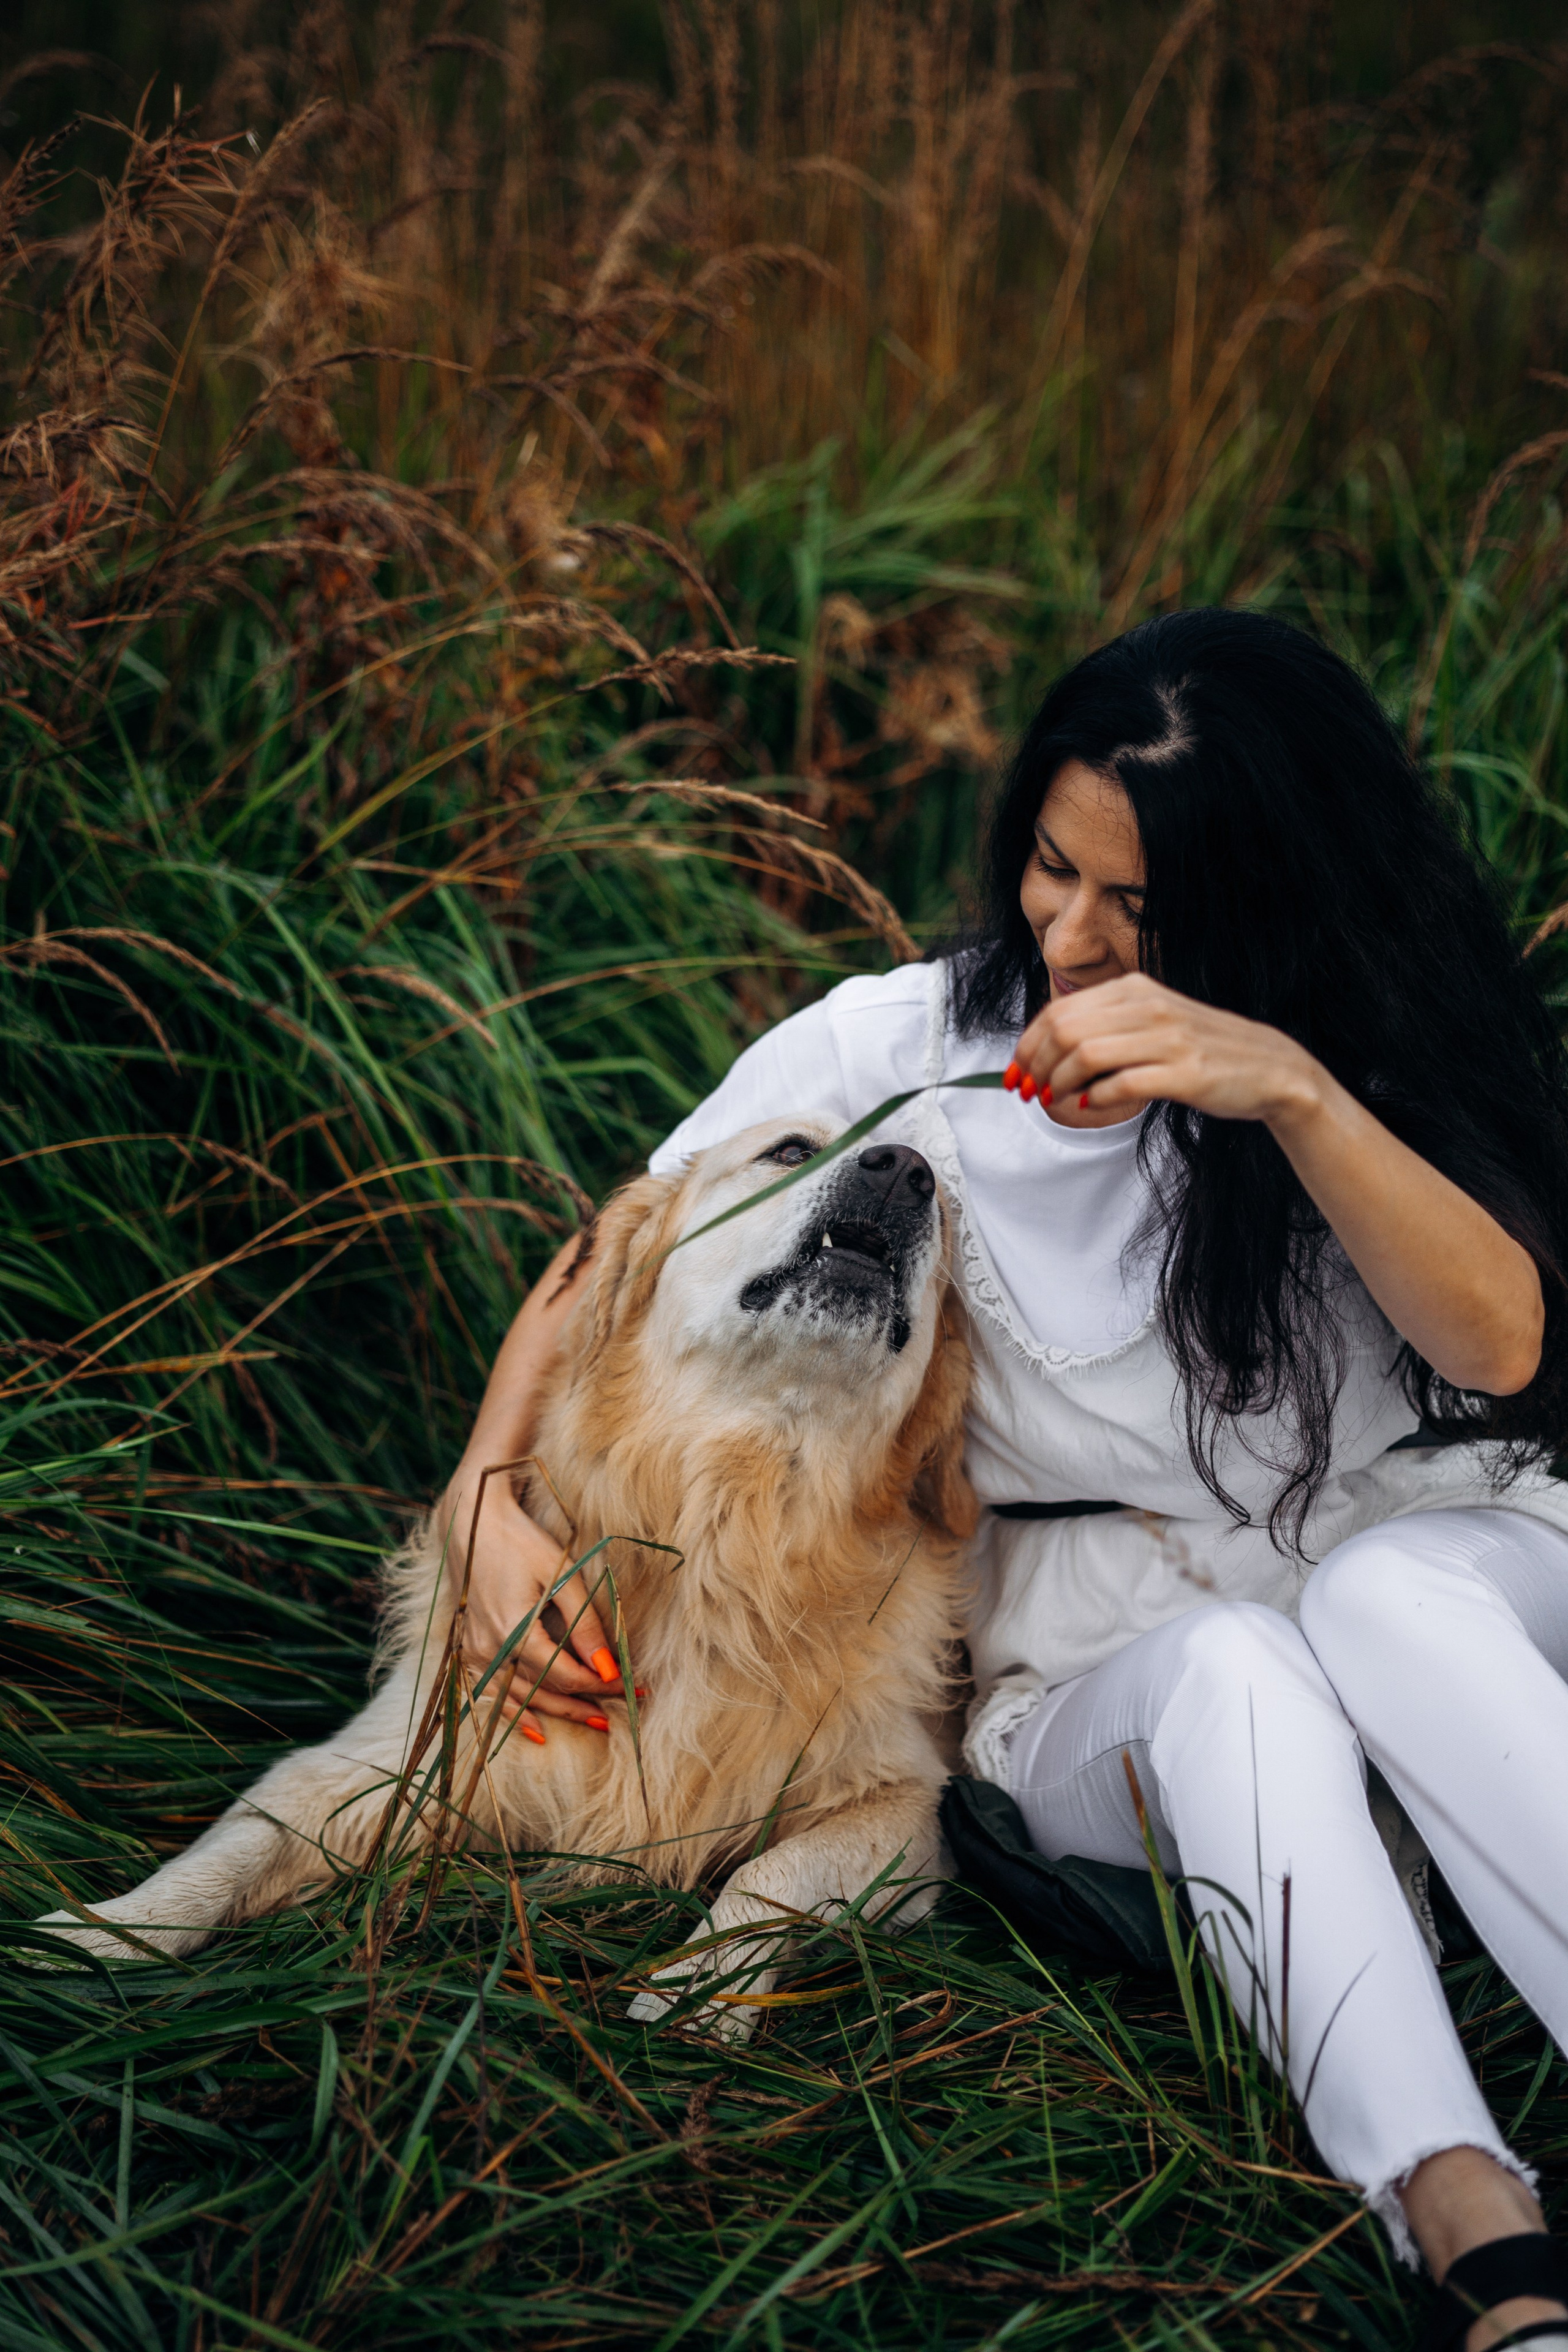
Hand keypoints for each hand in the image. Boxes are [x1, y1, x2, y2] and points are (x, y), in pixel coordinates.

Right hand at [437, 1466, 627, 1739]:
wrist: (472, 1522)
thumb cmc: (520, 1541)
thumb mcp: (561, 1575)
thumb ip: (583, 1624)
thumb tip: (607, 1667)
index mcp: (516, 1631)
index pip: (566, 1674)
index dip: (600, 1684)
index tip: (632, 1686)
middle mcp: (492, 1648)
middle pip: (544, 1691)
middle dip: (585, 1705)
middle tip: (620, 1714)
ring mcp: (477, 1650)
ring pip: (520, 1697)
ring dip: (557, 1712)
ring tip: (593, 1722)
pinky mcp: (470, 1646)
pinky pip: (493, 1692)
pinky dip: (516, 1712)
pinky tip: (537, 1729)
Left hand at [1012, 971, 1321, 1127]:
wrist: (1270, 1068)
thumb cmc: (1202, 1051)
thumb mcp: (1152, 1023)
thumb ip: (1107, 1029)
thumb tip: (1047, 1055)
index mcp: (1135, 989)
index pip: (1060, 1010)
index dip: (1028, 1044)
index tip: (1015, 1072)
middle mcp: (1149, 1007)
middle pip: (1065, 1029)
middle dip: (1035, 1064)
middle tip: (1027, 1090)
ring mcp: (1168, 1039)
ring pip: (1085, 1054)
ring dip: (1058, 1081)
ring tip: (1053, 1099)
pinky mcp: (1184, 1073)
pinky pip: (1122, 1083)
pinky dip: (1096, 1098)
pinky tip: (1090, 1105)